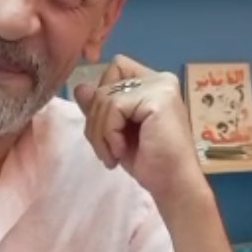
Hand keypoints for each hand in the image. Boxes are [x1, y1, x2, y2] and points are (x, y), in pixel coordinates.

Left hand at [73, 53, 203, 201]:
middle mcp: (159, 78)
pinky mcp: (158, 98)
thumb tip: (79, 88)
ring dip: (100, 133)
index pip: (116, 68)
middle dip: (95, 122)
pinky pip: (113, 107)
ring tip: (113, 154)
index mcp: (153, 83)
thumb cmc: (148, 161)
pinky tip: (121, 150)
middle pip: (104, 86)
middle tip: (107, 150)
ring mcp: (160, 86)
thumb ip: (99, 109)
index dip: (102, 95)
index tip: (108, 128)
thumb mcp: (115, 132)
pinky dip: (109, 133)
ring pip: (104, 98)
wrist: (172, 183)